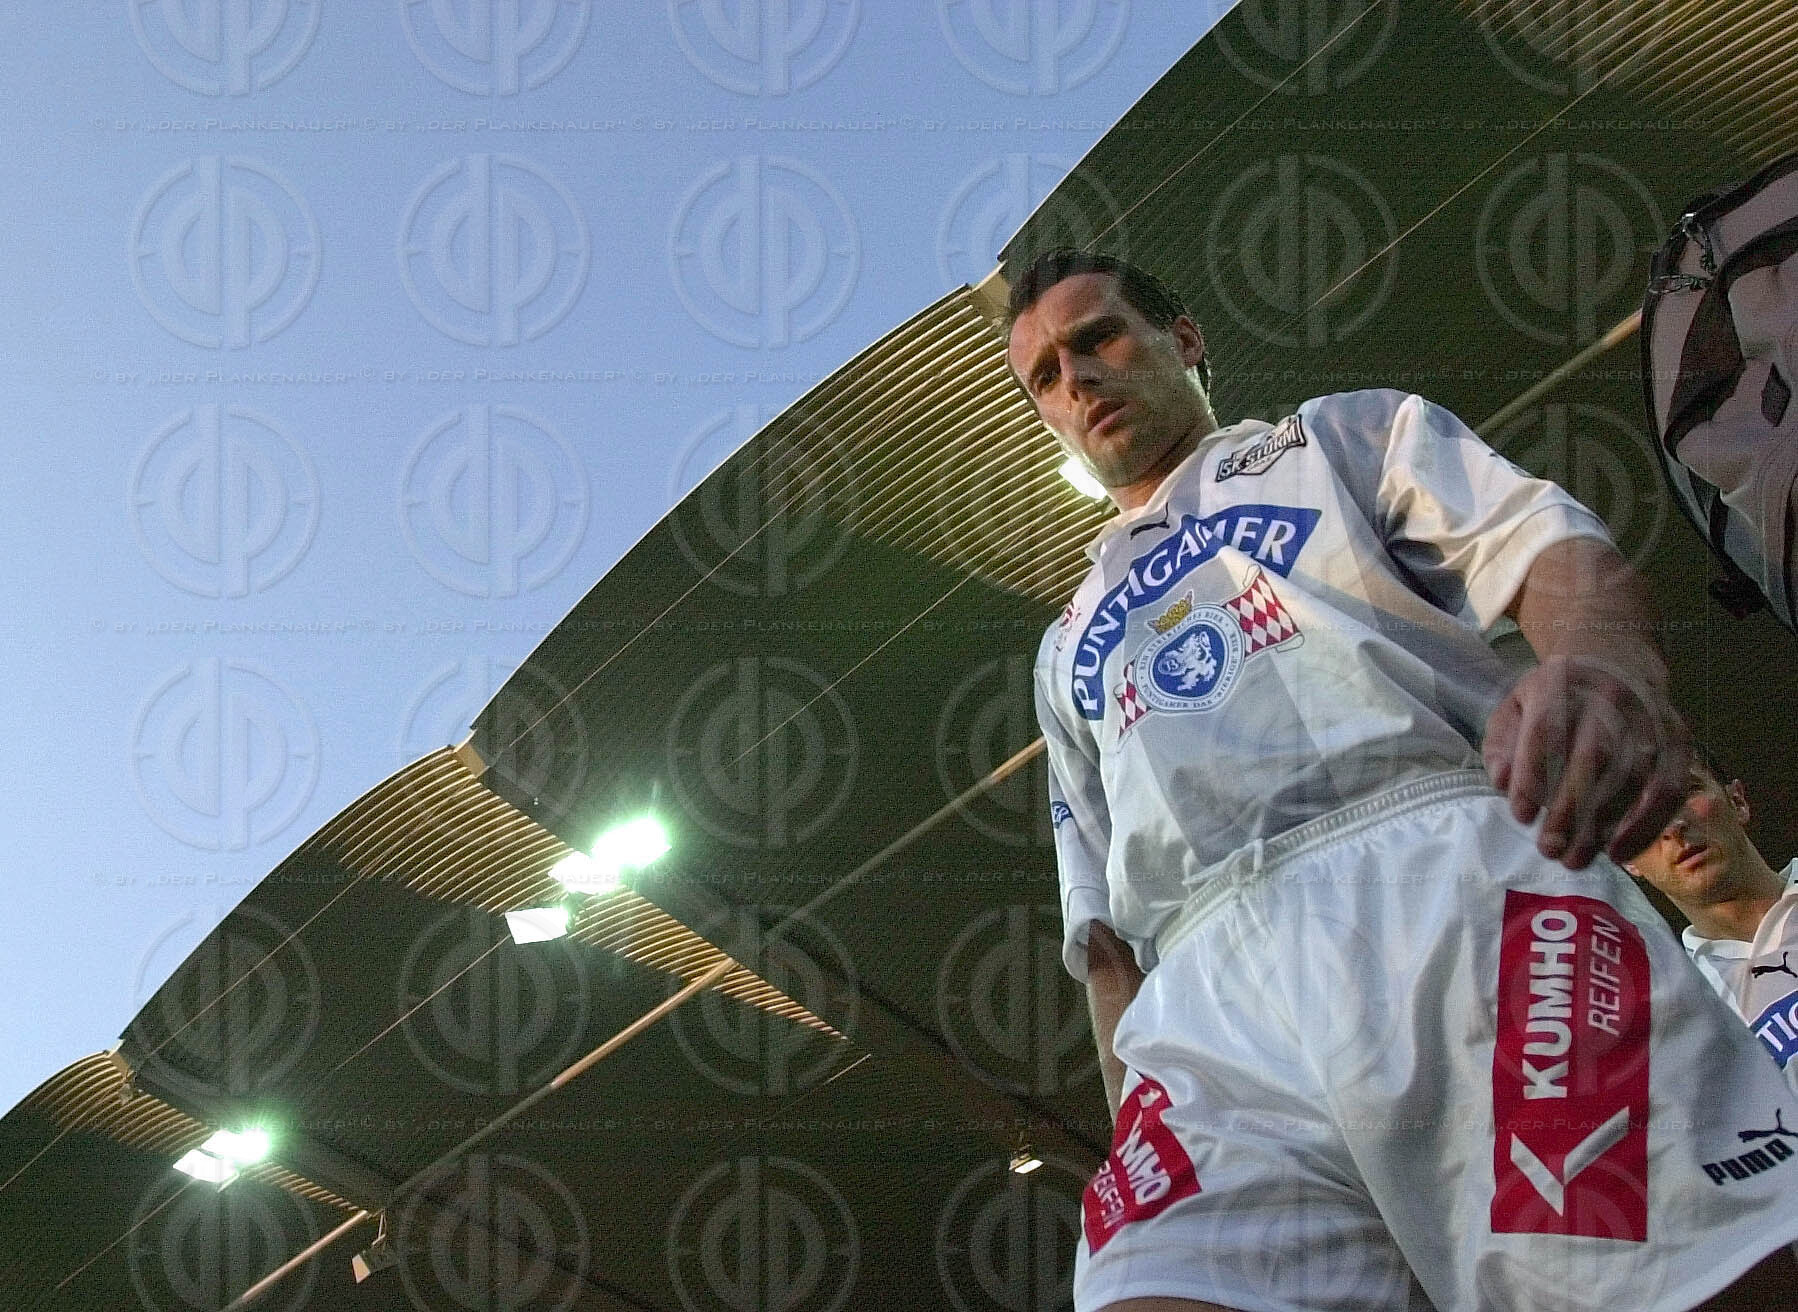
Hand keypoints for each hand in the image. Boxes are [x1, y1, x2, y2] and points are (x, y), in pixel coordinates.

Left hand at [1482, 654, 1691, 869]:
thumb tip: (1503, 782)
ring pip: (1635, 775)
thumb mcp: (1515, 707)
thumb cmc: (1555, 696)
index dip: (1534, 776)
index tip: (1521, 817)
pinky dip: (1647, 826)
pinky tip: (1620, 853)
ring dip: (1605, 824)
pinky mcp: (1678, 739)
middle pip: (1595, 756)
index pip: (1547, 730)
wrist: (1615, 659)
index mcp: (1560, 682)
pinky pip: (1670, 788)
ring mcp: (1650, 717)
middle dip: (1570, 810)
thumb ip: (1501, 744)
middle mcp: (1610, 696)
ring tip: (1577, 859)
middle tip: (1549, 850)